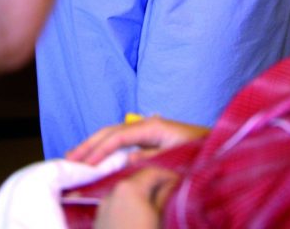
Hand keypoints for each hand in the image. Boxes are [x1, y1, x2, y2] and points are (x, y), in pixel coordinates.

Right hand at [66, 115, 208, 165]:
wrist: (220, 145)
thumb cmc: (202, 150)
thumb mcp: (178, 155)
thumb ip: (153, 158)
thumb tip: (126, 161)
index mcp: (154, 126)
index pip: (118, 136)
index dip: (100, 150)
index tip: (85, 164)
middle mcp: (148, 124)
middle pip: (111, 131)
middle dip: (90, 143)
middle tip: (69, 158)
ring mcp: (149, 131)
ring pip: (114, 135)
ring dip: (95, 146)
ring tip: (77, 158)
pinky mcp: (151, 140)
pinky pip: (123, 143)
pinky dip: (107, 149)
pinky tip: (98, 159)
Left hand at [93, 166, 178, 228]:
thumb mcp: (160, 220)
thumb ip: (165, 198)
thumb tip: (172, 184)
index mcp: (129, 188)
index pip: (153, 171)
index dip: (168, 176)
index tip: (181, 184)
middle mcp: (113, 192)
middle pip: (138, 181)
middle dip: (155, 186)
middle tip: (172, 196)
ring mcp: (103, 208)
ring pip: (127, 194)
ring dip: (143, 198)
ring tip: (158, 211)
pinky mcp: (98, 223)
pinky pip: (117, 208)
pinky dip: (131, 209)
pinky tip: (140, 222)